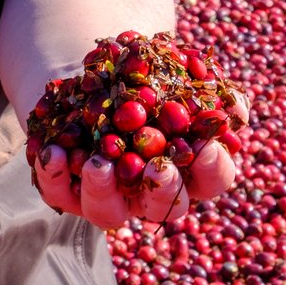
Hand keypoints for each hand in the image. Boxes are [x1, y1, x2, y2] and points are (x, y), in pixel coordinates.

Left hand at [31, 91, 251, 230]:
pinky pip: (58, 192)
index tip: (206, 146)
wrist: (91, 74)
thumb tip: (234, 105)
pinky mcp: (67, 191)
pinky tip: (51, 151)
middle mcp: (149, 192)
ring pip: (108, 213)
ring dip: (104, 191)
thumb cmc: (145, 75)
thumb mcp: (174, 72)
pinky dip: (53, 174)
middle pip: (164, 208)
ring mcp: (108, 196)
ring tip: (98, 164)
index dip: (213, 168)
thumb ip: (204, 85)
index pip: (212, 180)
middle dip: (164, 190)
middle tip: (159, 167)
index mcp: (187, 168)